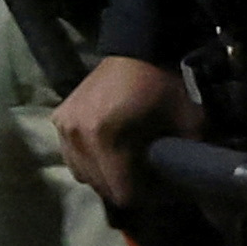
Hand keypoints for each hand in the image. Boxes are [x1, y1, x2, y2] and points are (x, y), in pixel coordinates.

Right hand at [53, 52, 197, 207]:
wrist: (136, 47)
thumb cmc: (161, 84)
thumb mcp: (187, 121)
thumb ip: (186, 157)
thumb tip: (188, 185)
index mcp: (103, 139)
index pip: (120, 192)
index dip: (144, 197)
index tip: (160, 189)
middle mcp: (77, 137)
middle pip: (100, 187)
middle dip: (125, 187)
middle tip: (145, 178)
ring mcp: (64, 128)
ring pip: (82, 174)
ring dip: (104, 176)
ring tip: (125, 166)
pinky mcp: (59, 119)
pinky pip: (71, 156)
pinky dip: (88, 159)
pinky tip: (106, 152)